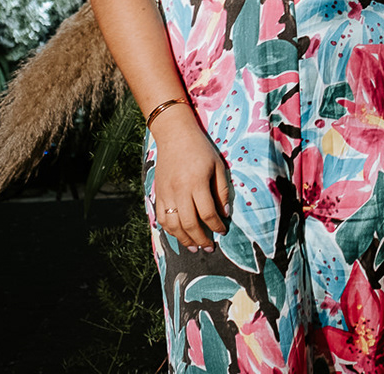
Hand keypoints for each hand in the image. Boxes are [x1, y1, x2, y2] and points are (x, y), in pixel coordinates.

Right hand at [150, 109, 230, 250]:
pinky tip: (179, 235)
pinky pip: (161, 218)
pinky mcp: (157, 193)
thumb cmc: (200, 149)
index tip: (223, 231)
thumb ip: (221, 190)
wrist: (174, 135)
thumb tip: (225, 213)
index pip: (207, 212)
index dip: (216, 226)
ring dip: (183, 239)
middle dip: (200, 239)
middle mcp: (179, 191)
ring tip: (194, 247)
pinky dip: (170, 230)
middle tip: (209, 247)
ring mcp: (166, 194)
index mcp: (197, 183)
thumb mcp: (218, 165)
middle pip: (189, 223)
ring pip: (172, 225)